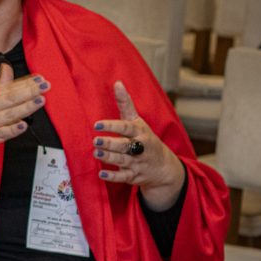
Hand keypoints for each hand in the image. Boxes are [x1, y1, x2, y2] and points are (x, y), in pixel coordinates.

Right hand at [0, 63, 50, 178]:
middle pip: (8, 98)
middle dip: (28, 91)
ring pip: (7, 114)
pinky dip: (10, 130)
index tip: (40, 78)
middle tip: (45, 85)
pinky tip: (22, 125)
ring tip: (40, 100)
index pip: (6, 88)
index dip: (25, 83)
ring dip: (24, 107)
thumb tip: (7, 68)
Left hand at [92, 81, 184, 210]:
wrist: (164, 167)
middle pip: (124, 145)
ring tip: (96, 153)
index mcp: (140, 132)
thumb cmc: (146, 139)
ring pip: (122, 161)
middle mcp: (139, 148)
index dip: (112, 126)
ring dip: (109, 158)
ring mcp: (137, 163)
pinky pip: (123, 177)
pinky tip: (101, 174)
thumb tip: (117, 83)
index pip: (126, 128)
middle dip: (110, 144)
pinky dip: (112, 177)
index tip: (97, 125)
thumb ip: (126, 104)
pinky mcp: (133, 176)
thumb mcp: (138, 121)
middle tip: (96, 141)